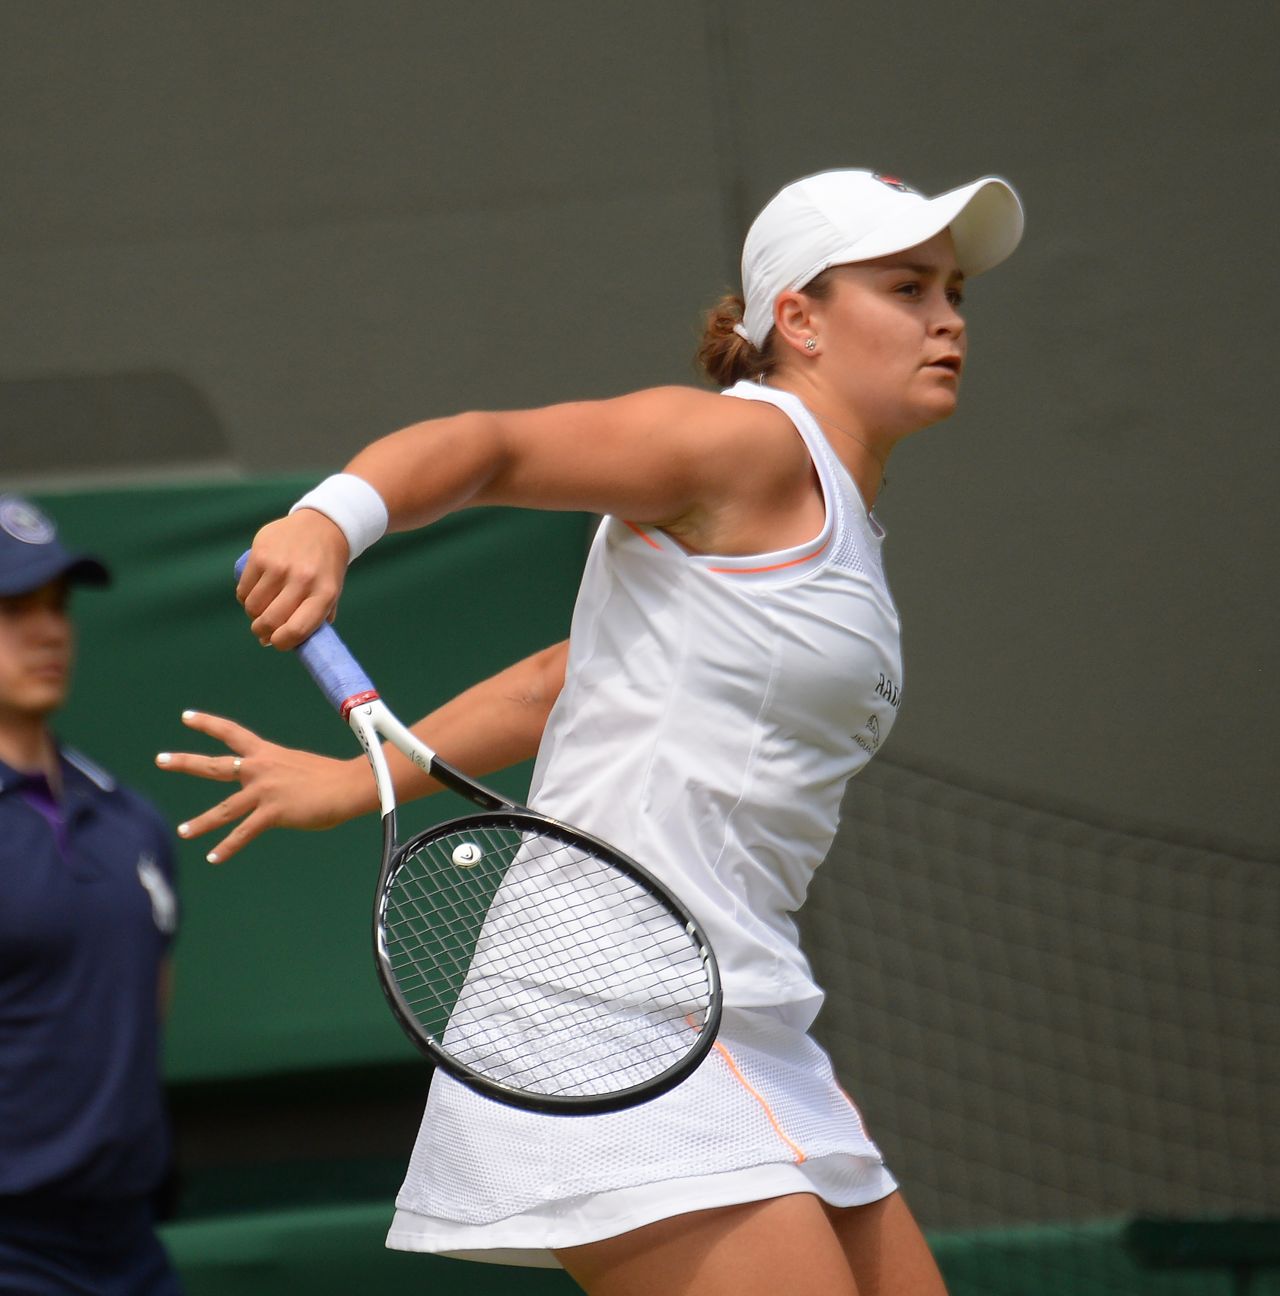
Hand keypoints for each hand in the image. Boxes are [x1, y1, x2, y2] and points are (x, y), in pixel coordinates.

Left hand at [155, 710, 375, 862]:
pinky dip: (227, 848)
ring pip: (223, 809)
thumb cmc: (332, 778)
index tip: (186, 717)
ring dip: (201, 823)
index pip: (232, 733)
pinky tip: (214, 858)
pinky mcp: (273, 813)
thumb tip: (274, 791)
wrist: (349, 785)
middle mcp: (259, 769)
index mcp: (267, 753)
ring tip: (183, 831)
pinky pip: (243, 833)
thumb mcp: (298, 766)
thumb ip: (279, 775)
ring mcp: (264, 791)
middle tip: (161, 759)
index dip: (208, 724)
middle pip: (214, 765)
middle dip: (185, 762)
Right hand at [236, 511, 349, 648]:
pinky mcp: (261, 554)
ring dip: (253, 613)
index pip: (297, 629)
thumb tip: (288, 643)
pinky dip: (246, 597)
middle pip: (270, 620)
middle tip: (263, 630)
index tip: (275, 642)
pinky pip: (243, 589)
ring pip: (253, 606)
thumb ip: (316, 617)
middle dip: (262, 631)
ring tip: (262, 607)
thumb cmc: (326, 567)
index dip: (281, 642)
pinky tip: (255, 592)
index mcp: (324, 593)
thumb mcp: (332, 592)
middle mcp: (302, 580)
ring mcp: (280, 566)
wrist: (323, 525)